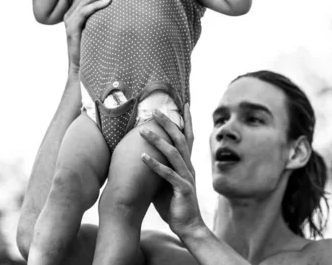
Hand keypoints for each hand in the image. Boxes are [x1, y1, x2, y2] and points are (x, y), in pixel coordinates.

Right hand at [63, 0, 122, 72]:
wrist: (83, 68)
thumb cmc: (93, 48)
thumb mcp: (99, 28)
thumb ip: (104, 16)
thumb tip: (122, 4)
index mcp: (76, 10)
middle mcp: (71, 12)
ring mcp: (70, 20)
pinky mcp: (71, 28)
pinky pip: (85, 12)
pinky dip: (97, 4)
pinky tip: (109, 1)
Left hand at [140, 105, 203, 236]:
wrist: (189, 227)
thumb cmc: (175, 205)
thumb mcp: (165, 183)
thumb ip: (160, 169)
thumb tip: (144, 156)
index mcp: (187, 164)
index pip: (189, 137)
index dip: (186, 120)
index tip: (183, 104)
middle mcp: (189, 167)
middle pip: (181, 139)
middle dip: (168, 123)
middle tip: (156, 110)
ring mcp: (187, 177)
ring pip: (174, 153)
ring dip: (157, 140)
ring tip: (142, 130)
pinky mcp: (182, 189)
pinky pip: (167, 174)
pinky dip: (155, 164)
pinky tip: (143, 157)